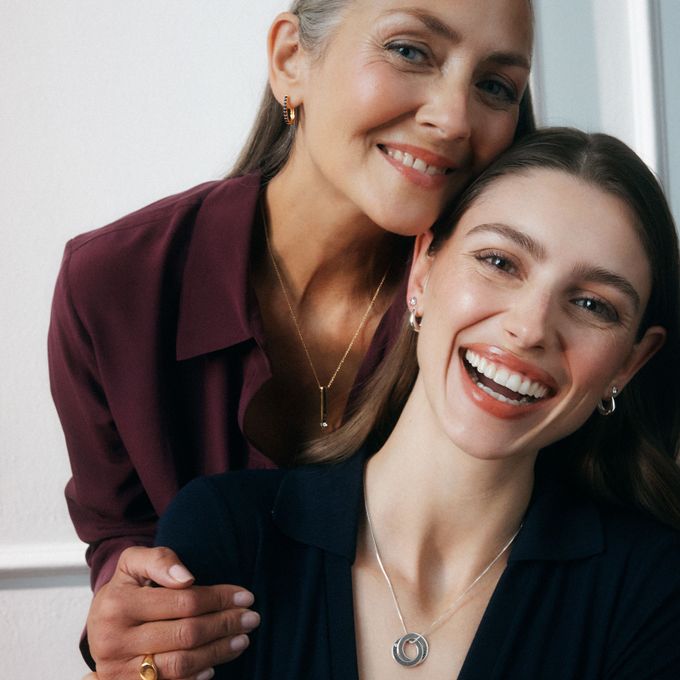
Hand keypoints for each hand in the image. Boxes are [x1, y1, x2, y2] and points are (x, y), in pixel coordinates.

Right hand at [87, 546, 258, 679]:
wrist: (98, 625)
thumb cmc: (126, 589)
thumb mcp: (133, 563)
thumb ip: (159, 560)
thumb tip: (186, 577)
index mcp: (118, 604)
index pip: (183, 601)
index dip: (219, 598)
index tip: (246, 595)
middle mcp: (114, 640)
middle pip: (186, 634)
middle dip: (225, 624)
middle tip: (252, 618)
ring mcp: (119, 670)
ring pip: (181, 664)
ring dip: (218, 652)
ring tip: (242, 640)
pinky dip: (195, 677)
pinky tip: (214, 665)